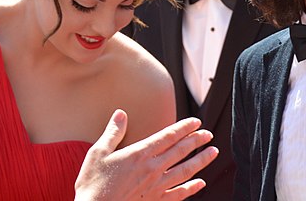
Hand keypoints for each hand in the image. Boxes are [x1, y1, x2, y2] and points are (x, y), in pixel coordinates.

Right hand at [74, 109, 217, 199]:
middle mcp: (152, 168)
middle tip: (209, 134)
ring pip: (185, 171)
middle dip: (197, 140)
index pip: (169, 136)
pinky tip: (200, 183)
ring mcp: (155, 187)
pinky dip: (191, 188)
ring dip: (201, 161)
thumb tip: (120, 113)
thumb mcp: (98, 153)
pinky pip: (178, 194)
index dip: (185, 127)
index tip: (197, 122)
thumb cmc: (92, 184)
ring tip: (214, 152)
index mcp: (140, 154)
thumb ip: (113, 132)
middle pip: (181, 151)